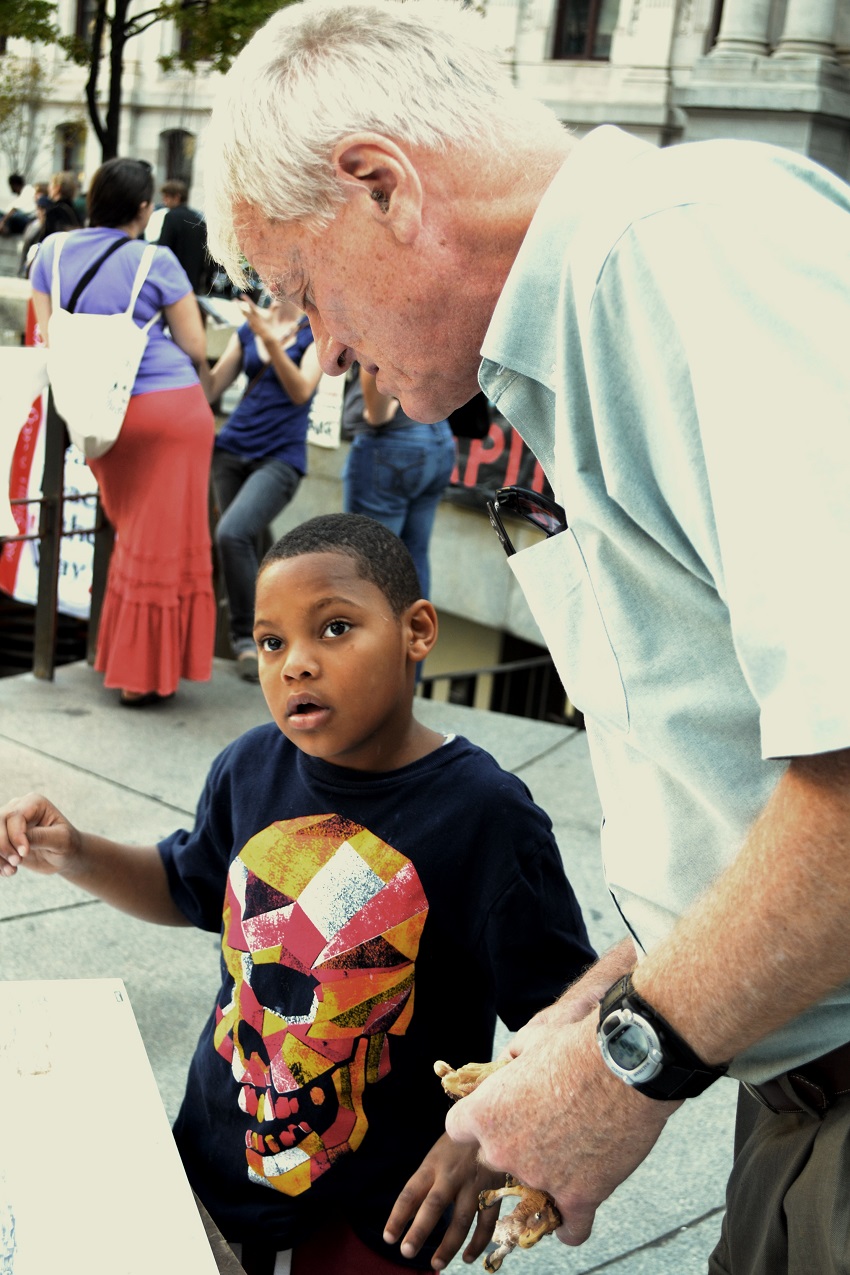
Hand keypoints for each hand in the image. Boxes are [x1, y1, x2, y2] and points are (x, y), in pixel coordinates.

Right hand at [0, 792, 80, 877]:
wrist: (64, 855)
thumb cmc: (67, 843)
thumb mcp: (61, 840)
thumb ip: (41, 837)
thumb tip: (21, 839)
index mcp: (34, 803)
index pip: (15, 816)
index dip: (15, 835)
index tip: (24, 853)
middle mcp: (18, 809)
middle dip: (3, 845)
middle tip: (17, 862)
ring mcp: (8, 824)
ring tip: (12, 870)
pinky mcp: (4, 839)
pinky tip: (10, 871)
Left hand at [383, 1132, 501, 1269]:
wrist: (494, 1122)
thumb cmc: (458, 1143)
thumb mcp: (436, 1156)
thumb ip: (423, 1184)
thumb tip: (407, 1215)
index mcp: (433, 1165)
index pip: (410, 1192)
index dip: (398, 1216)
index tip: (388, 1238)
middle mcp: (451, 1174)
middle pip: (434, 1204)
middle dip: (420, 1230)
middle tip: (407, 1252)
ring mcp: (474, 1182)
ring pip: (462, 1217)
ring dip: (450, 1244)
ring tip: (437, 1263)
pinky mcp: (494, 1190)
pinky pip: (487, 1220)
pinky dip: (479, 1241)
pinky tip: (469, 1257)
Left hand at [445, 1012, 679, 1246]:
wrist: (622, 1064)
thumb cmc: (575, 1046)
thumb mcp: (530, 1042)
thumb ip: (512, 1061)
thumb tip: (512, 1063)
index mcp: (484, 1113)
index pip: (459, 1129)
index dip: (479, 1120)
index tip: (498, 1113)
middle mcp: (504, 1150)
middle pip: (494, 1157)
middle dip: (514, 1144)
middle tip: (545, 1124)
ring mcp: (539, 1178)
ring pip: (531, 1189)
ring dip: (547, 1174)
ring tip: (573, 1153)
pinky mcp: (578, 1197)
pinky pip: (569, 1228)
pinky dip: (570, 1225)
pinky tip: (574, 1213)